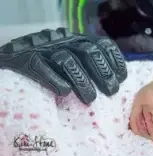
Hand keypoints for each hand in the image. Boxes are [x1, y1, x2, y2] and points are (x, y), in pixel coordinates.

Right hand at [0, 28, 126, 103]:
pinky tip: (64, 92)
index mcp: (78, 41)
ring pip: (67, 60)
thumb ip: (90, 66)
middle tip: (111, 91)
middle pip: (88, 52)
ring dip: (82, 80)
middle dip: (103, 72)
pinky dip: (54, 79)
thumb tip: (114, 82)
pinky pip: (41, 67)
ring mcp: (44, 48)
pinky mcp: (25, 58)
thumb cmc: (50, 65)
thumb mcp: (73, 59)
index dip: (114, 60)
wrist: (13, 59)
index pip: (102, 44)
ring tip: (90, 99)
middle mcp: (64, 41)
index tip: (121, 78)